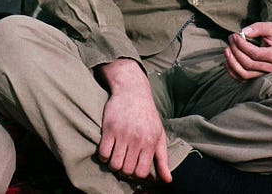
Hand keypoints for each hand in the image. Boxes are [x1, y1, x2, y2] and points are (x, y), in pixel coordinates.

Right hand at [97, 59, 170, 182]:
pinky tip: (108, 150)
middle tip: (124, 162)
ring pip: (114, 164)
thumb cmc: (147, 116)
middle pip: (126, 170)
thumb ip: (162, 159)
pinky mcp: (109, 128)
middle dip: (124, 171)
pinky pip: (103, 153)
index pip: (141, 172)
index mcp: (150, 142)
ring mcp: (122, 133)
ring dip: (113, 165)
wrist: (132, 91)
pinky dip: (104, 156)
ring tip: (116, 157)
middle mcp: (137, 139)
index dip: (136, 175)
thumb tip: (168, 181)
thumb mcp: (159, 135)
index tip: (134, 168)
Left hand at [223, 22, 271, 80]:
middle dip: (236, 51)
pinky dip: (232, 72)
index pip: (255, 54)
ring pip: (244, 74)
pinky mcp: (258, 76)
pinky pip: (242, 79)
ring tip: (227, 50)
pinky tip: (227, 61)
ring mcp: (265, 74)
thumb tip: (244, 32)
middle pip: (248, 64)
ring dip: (232, 63)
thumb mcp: (270, 27)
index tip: (235, 36)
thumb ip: (258, 28)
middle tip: (231, 39)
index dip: (242, 45)